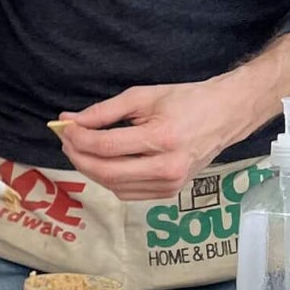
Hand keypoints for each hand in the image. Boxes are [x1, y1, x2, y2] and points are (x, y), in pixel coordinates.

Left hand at [53, 75, 257, 200]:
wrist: (225, 115)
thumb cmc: (186, 101)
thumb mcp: (143, 97)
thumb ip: (104, 111)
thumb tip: (70, 121)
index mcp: (162, 139)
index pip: (106, 146)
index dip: (79, 139)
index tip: (65, 128)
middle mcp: (167, 167)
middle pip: (106, 172)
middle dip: (79, 156)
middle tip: (67, 140)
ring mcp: (170, 184)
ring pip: (114, 186)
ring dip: (91, 169)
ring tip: (81, 149)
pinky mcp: (170, 192)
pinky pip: (127, 192)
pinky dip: (109, 179)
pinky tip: (103, 162)